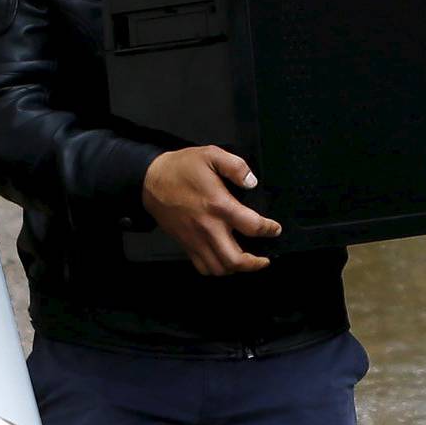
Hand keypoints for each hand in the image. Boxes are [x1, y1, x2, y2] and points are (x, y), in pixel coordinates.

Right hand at [142, 146, 281, 276]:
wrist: (151, 180)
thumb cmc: (181, 168)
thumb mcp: (211, 155)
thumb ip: (236, 166)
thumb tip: (252, 181)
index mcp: (219, 205)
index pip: (252, 226)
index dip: (268, 230)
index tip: (274, 229)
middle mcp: (208, 227)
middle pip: (235, 259)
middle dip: (254, 263)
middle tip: (264, 259)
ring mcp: (196, 239)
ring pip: (219, 268)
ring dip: (235, 269)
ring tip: (245, 262)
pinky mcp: (186, 244)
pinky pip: (202, 267)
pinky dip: (216, 269)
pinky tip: (223, 261)